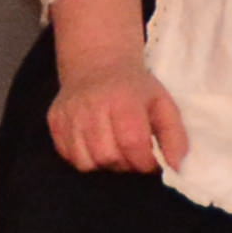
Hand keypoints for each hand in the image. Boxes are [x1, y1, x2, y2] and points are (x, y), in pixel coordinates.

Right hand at [46, 42, 187, 174]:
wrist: (96, 64)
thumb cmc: (134, 89)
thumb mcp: (163, 104)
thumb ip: (175, 137)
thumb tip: (177, 168)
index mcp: (123, 101)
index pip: (132, 144)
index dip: (146, 162)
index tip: (152, 160)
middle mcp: (92, 106)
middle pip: (108, 156)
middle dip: (125, 164)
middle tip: (132, 154)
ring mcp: (69, 114)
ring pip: (86, 162)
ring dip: (104, 164)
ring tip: (113, 150)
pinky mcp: (54, 121)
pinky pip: (68, 156)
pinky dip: (84, 157)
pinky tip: (95, 144)